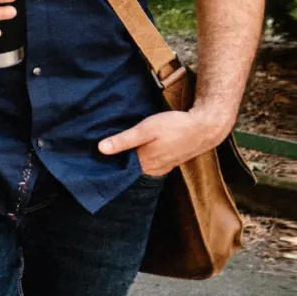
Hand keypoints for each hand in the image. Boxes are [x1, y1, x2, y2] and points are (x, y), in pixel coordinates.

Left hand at [98, 107, 231, 176]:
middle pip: (128, 168)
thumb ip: (124, 140)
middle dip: (116, 161)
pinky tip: (136, 149)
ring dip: (129, 159)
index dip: (106, 162)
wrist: (205, 128)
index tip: (92, 157)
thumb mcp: (146, 130)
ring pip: (139, 165)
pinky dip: (141, 157)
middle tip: (99, 150)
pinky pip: (149, 163)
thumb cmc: (174, 126)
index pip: (119, 168)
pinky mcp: (169, 161)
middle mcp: (152, 169)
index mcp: (144, 163)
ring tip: (115, 148)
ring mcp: (162, 166)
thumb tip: (100, 149)